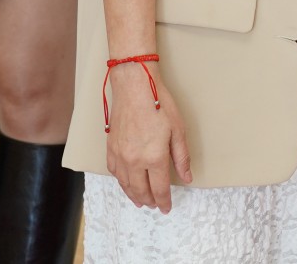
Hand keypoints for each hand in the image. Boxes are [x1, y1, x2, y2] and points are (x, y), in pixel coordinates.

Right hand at [105, 60, 191, 212]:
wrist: (134, 87)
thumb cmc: (159, 105)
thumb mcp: (178, 130)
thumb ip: (181, 157)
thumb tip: (186, 177)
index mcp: (154, 157)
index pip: (159, 188)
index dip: (164, 201)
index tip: (166, 208)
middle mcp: (134, 161)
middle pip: (140, 190)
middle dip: (149, 201)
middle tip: (155, 206)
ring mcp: (120, 156)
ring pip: (125, 184)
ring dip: (134, 195)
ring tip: (141, 201)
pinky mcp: (110, 148)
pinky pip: (114, 172)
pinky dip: (121, 182)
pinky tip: (126, 183)